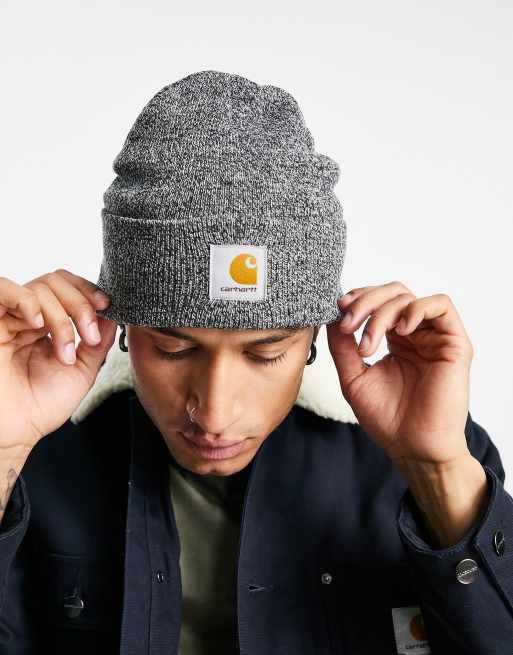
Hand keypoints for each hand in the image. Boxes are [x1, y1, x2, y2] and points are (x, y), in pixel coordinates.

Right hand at [0, 269, 116, 455]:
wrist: (16, 432)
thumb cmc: (42, 407)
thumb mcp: (83, 371)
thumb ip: (98, 341)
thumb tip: (113, 314)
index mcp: (48, 326)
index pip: (68, 287)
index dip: (89, 290)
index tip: (107, 306)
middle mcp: (28, 318)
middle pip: (56, 281)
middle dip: (81, 304)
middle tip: (88, 338)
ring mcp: (9, 319)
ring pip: (39, 288)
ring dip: (61, 317)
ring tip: (64, 352)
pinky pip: (4, 289)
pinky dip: (26, 300)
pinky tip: (37, 324)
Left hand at [326, 281, 473, 470]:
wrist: (412, 447)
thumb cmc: (386, 418)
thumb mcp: (353, 377)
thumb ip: (342, 347)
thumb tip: (330, 316)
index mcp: (395, 340)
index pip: (377, 301)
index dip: (357, 299)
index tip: (338, 311)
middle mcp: (415, 334)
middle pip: (391, 292)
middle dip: (364, 302)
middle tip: (348, 324)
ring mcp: (434, 337)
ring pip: (409, 296)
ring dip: (381, 312)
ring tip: (368, 343)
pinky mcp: (454, 343)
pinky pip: (441, 305)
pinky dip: (416, 308)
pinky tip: (399, 330)